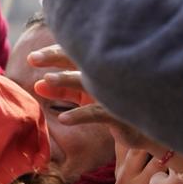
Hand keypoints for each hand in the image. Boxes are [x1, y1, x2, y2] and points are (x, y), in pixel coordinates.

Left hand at [29, 45, 168, 155]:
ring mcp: (116, 93)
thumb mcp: (85, 97)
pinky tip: (62, 119)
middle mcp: (108, 76)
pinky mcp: (122, 114)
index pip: (76, 54)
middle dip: (55, 57)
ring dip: (66, 80)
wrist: (150, 129)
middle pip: (80, 60)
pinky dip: (80, 115)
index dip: (54, 54)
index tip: (32, 58)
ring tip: (45, 79)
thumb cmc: (114, 107)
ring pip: (88, 83)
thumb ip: (62, 91)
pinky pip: (98, 113)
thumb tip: (37, 84)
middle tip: (32, 58)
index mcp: (100, 69)